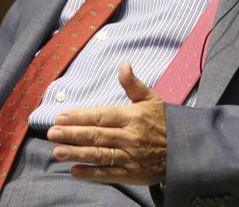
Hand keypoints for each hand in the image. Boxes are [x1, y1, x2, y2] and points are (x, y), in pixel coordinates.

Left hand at [48, 62, 166, 184]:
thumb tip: (124, 64)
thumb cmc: (165, 122)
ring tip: (57, 151)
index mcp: (132, 116)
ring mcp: (130, 156)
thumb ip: (133, 84)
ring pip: (99, 154)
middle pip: (96, 135)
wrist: (186, 149)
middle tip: (51, 133)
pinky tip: (74, 170)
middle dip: (72, 134)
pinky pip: (109, 173)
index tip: (60, 117)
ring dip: (77, 153)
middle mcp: (130, 137)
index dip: (79, 116)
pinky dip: (91, 173)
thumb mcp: (151, 99)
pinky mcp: (132, 174)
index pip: (101, 116)